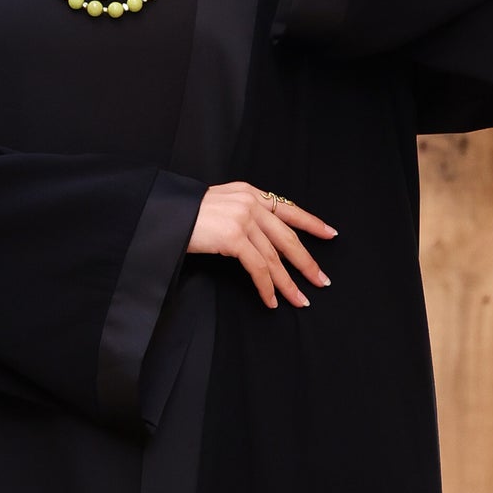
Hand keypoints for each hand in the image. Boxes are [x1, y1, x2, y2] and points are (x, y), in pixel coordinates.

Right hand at [187, 182, 335, 308]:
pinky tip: (271, 300)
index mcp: (249, 192)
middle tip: (321, 280)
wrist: (162, 214)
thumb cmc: (183, 214)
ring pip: (274, 257)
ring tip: (299, 300)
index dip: (311, 223)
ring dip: (288, 283)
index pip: (288, 209)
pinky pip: (257, 268)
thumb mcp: (218, 204)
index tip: (330, 233)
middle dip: (306, 262)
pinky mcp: (233, 237)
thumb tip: (258, 237)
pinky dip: (266, 287)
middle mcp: (250, 202)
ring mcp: (243, 219)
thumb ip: (240, 213)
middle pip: (287, 237)